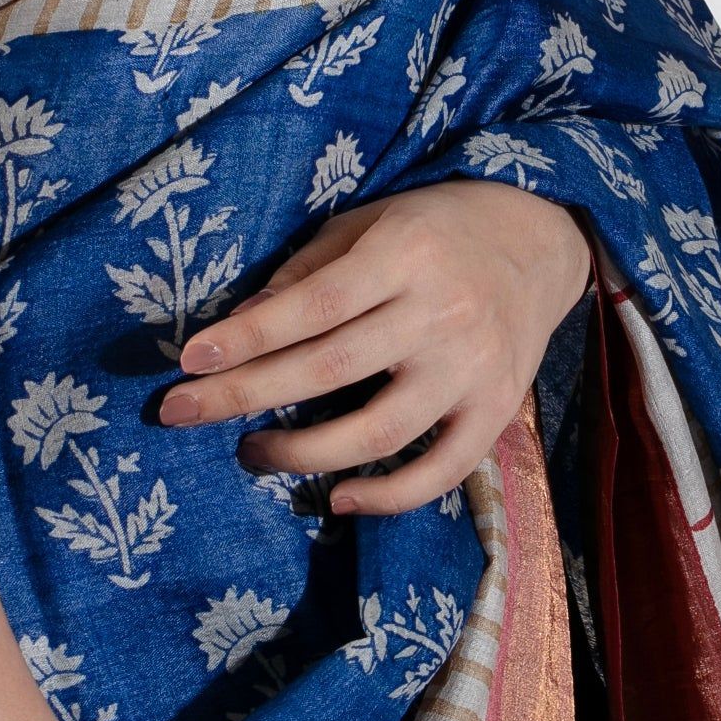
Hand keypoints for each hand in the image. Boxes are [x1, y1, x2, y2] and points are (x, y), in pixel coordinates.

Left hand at [160, 180, 594, 511]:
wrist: (540, 242)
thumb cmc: (436, 228)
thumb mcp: (369, 223)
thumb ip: (307, 270)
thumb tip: (240, 324)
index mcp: (404, 254)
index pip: (312, 305)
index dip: (248, 338)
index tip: (189, 362)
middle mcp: (441, 313)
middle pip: (329, 369)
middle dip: (246, 396)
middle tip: (180, 413)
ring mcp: (473, 369)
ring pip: (379, 431)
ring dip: (304, 452)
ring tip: (252, 450)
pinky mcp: (497, 411)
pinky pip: (440, 471)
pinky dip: (389, 497)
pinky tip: (338, 498)